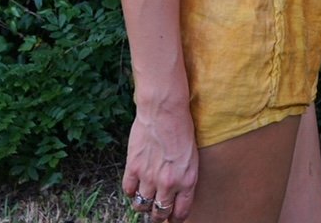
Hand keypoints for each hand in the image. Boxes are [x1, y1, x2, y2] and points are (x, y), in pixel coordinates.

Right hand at [123, 105, 197, 222]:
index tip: (172, 218)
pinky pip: (128, 191)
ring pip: (142, 206)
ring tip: (145, 199)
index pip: (180, 213)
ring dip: (143, 205)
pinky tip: (135, 185)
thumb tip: (177, 192)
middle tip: (157, 212)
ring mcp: (149, 177)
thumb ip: (184, 177)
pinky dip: (131, 191)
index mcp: (187, 181)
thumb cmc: (182, 127)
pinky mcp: (133, 167)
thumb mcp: (192, 156)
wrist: (164, 110)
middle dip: (158, 216)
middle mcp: (168, 183)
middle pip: (159, 213)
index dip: (175, 218)